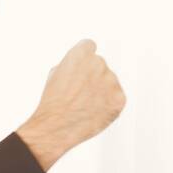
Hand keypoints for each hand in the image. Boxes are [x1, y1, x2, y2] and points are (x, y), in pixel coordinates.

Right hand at [17, 40, 125, 169]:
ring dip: (101, 90)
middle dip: (92, 76)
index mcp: (81, 54)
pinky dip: (109, 104)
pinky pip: (116, 97)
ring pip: (109, 82)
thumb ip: (72, 65)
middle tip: (80, 93)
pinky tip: (95, 111)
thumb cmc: (53, 102)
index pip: (89, 46)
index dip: (84, 58)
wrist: (57, 125)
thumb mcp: (55, 74)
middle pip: (100, 65)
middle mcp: (99, 63)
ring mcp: (111, 80)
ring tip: (85, 105)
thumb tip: (81, 65)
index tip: (82, 66)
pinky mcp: (119, 98)